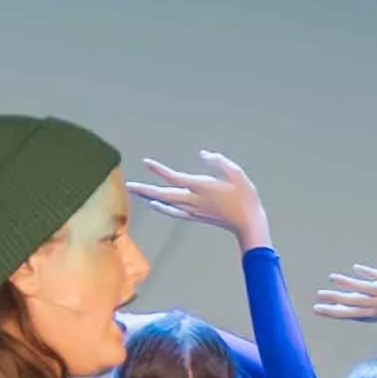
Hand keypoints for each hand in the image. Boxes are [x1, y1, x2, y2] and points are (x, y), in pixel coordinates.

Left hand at [126, 151, 267, 248]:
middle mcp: (193, 200)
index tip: (146, 162)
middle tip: (128, 185)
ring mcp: (193, 210)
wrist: (248, 223)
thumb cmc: (245, 197)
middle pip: (163, 194)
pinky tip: (154, 204)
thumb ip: (219, 162)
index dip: (159, 170)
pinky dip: (161, 208)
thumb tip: (204, 154)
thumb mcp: (237, 173)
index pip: (174, 178)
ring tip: (137, 192)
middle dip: (145, 189)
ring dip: (150, 197)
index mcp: (202, 187)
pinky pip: (173, 212)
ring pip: (165, 204)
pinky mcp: (195, 217)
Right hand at [317, 264, 376, 328]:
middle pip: (352, 302)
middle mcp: (376, 305)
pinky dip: (366, 272)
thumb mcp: (376, 308)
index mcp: (370, 313)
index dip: (332, 311)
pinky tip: (355, 268)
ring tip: (332, 278)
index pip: (347, 313)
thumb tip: (341, 302)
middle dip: (334, 299)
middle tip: (319, 295)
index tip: (317, 308)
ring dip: (346, 284)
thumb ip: (360, 305)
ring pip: (362, 289)